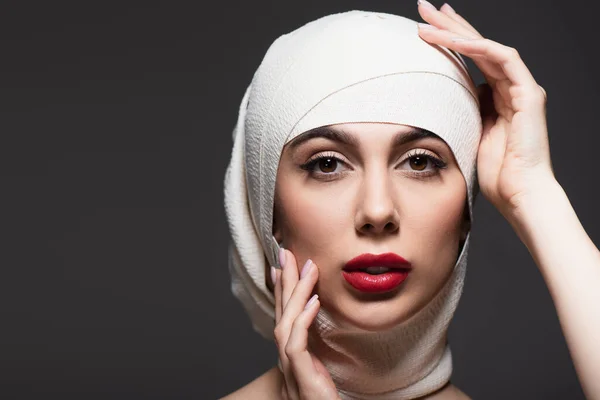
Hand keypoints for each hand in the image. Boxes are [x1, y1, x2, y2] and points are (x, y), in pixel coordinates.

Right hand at [271, 249, 339, 399]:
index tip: (285, 263)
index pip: (284, 314)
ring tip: (307, 268)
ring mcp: (290, 368)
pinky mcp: (301, 377)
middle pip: (280, 312)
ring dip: (296, 293)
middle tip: (287, 252)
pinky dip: (304, 320)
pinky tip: (314, 302)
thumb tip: (320, 319)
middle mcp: (286, 358)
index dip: (283, 288)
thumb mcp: (322, 368)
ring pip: (286, 323)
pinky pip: (297, 344)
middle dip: (284, 281)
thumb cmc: (326, 399)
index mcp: (292, 354)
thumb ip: (317, 347)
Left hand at [416, 1, 555, 216]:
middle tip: (423, 8)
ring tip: (429, 20)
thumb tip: (442, 99)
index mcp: (496, 97)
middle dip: (450, 25)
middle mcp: (511, 87)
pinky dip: (478, 47)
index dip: (449, 40)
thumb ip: (462, 113)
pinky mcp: (530, 94)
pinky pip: (504, 60)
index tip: (424, 27)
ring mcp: (522, 88)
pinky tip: (455, 39)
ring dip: (457, 31)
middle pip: (477, 46)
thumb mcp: (468, 135)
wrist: (519, 195)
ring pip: (487, 47)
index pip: (470, 60)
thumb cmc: (495, 174)